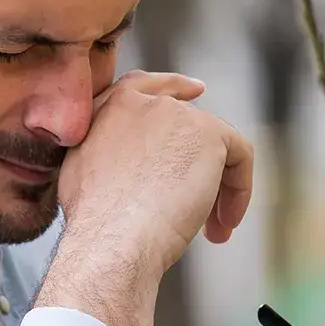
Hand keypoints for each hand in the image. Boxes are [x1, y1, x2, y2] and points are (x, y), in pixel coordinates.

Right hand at [36, 70, 253, 325]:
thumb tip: (136, 170)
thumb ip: (110, 155)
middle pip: (189, 125)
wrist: (109, 239)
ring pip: (215, 149)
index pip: (146, 86)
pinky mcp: (208, 133)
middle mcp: (143, 101)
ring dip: (217, 190)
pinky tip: (225, 225)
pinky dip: (239, 191)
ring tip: (213, 232)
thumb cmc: (94, 225)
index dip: (175, 88)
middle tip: (204, 215)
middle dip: (198, 169)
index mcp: (109, 108)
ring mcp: (177, 113)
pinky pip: (239, 157)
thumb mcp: (85, 175)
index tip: (197, 91)